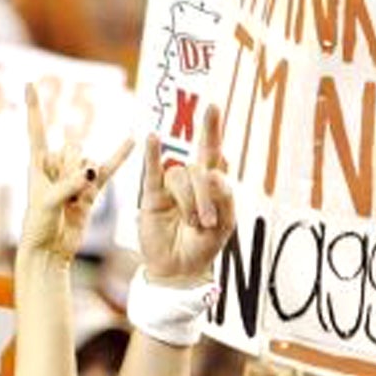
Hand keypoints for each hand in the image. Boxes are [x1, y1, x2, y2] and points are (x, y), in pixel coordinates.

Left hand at [20, 83, 133, 263]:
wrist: (50, 252)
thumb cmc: (38, 228)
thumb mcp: (47, 204)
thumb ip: (68, 185)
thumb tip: (91, 172)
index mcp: (37, 163)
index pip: (37, 129)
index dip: (34, 107)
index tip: (29, 83)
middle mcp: (56, 166)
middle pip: (74, 147)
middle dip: (72, 170)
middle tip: (62, 195)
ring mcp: (74, 177)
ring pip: (90, 161)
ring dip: (84, 183)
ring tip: (72, 204)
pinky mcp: (90, 190)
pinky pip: (108, 170)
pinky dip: (120, 157)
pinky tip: (132, 140)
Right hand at [136, 107, 232, 284]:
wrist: (181, 270)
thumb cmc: (203, 246)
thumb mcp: (225, 224)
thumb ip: (223, 197)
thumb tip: (210, 171)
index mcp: (212, 183)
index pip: (213, 151)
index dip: (211, 128)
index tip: (211, 106)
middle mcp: (191, 180)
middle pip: (200, 169)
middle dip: (205, 195)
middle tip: (205, 222)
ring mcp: (170, 187)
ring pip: (180, 178)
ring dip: (189, 202)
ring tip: (192, 224)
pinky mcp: (152, 197)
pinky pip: (152, 171)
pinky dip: (152, 154)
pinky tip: (150, 138)